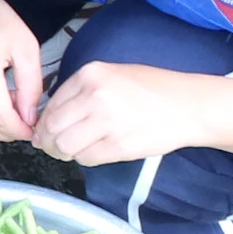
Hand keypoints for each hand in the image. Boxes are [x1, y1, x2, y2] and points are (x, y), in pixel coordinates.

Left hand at [33, 61, 217, 168]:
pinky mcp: (120, 145)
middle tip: (51, 146)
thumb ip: (80, 91)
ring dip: (63, 153)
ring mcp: (107, 121)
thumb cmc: (152, 89)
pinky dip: (84, 159)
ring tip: (70, 151)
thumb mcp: (111, 75)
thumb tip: (48, 117)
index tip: (44, 130)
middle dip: (47, 140)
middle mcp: (95, 96)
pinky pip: (87, 158)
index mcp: (90, 74)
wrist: (189, 105)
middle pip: (52, 126)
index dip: (43, 121)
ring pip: (64, 145)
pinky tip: (93, 152)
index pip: (50, 103)